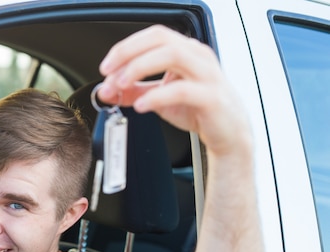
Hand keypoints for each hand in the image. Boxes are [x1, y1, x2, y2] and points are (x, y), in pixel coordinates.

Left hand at [97, 25, 250, 157]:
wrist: (228, 132)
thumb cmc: (199, 108)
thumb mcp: (160, 97)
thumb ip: (134, 91)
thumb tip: (107, 90)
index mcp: (185, 50)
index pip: (152, 36)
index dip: (125, 48)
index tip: (106, 67)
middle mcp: (197, 56)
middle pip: (160, 39)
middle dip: (129, 54)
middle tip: (110, 74)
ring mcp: (206, 74)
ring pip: (172, 56)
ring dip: (140, 68)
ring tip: (122, 85)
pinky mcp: (211, 97)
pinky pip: (181, 90)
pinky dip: (156, 96)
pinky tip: (141, 105)